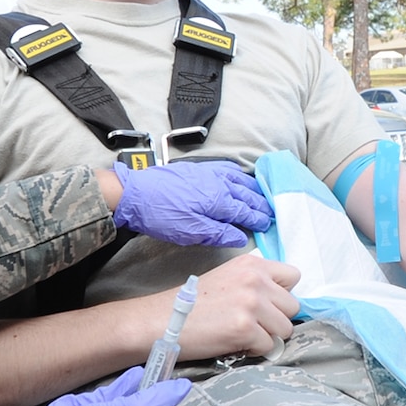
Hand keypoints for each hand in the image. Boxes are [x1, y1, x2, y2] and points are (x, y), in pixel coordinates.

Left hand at [113, 160, 271, 248]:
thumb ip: (218, 233)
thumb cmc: (161, 216)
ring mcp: (207, 172)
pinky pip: (225, 168)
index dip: (257, 219)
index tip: (267, 224)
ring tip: (261, 194)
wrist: (135, 193)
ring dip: (252, 188)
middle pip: (245, 194)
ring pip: (238, 179)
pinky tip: (238, 175)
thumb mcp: (190, 232)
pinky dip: (237, 173)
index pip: (245, 211)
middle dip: (260, 204)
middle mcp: (218, 183)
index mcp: (218, 200)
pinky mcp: (197, 168)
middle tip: (271, 211)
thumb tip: (240, 237)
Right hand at [173, 255, 300, 359]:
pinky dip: (254, 350)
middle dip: (276, 319)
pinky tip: (234, 343)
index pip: (293, 276)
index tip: (267, 304)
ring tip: (242, 334)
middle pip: (293, 306)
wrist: (161, 321)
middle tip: (252, 323)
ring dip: (268, 336)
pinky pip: (269, 346)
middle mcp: (255, 280)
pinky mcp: (245, 329)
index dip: (282, 294)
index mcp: (251, 264)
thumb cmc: (190, 303)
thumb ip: (255, 283)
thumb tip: (281, 303)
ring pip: (285, 329)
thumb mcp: (226, 278)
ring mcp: (252, 304)